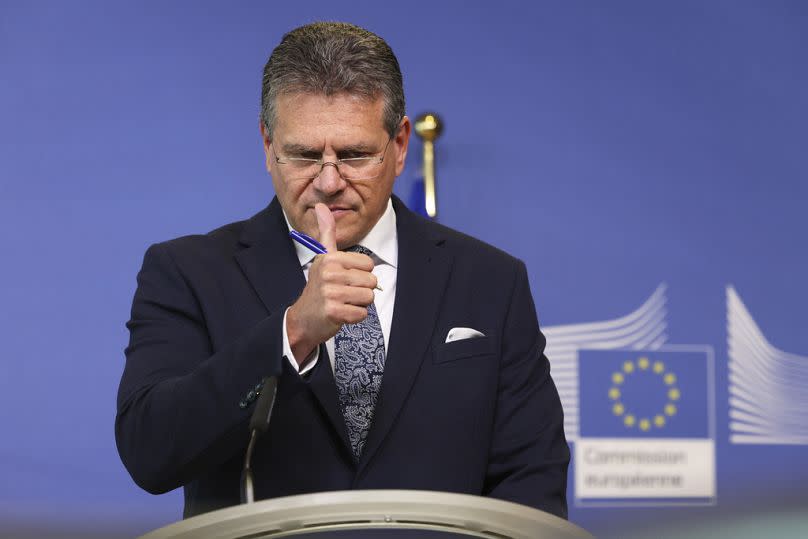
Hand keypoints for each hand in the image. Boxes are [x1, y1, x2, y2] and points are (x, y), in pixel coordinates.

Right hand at [286, 203, 377, 363]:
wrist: (303, 319)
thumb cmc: (319, 287)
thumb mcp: (322, 258)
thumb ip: (326, 232)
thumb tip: (321, 206)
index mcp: (330, 258)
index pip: (369, 264)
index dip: (361, 274)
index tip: (343, 278)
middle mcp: (329, 273)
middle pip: (372, 281)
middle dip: (361, 290)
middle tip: (342, 293)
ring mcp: (331, 293)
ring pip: (369, 298)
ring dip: (358, 304)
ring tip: (342, 302)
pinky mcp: (334, 312)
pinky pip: (362, 313)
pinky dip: (355, 317)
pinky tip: (341, 314)